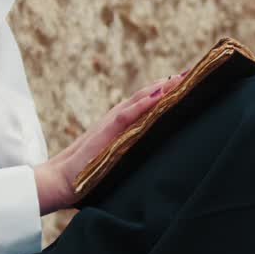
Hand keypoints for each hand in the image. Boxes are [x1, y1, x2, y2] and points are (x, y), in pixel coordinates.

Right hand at [33, 73, 185, 213]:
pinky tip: (161, 94)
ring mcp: (110, 124)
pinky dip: (144, 103)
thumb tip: (154, 157)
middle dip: (171, 84)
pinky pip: (127, 115)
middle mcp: (117, 119)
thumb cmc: (86, 176)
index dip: (168, 92)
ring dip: (163, 87)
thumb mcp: (116, 160)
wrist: (59, 181)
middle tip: (195, 72)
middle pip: (148, 96)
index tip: (190, 82)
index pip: (147, 103)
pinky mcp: (105, 133)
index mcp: (121, 125)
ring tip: (184, 77)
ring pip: (140, 99)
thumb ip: (131, 152)